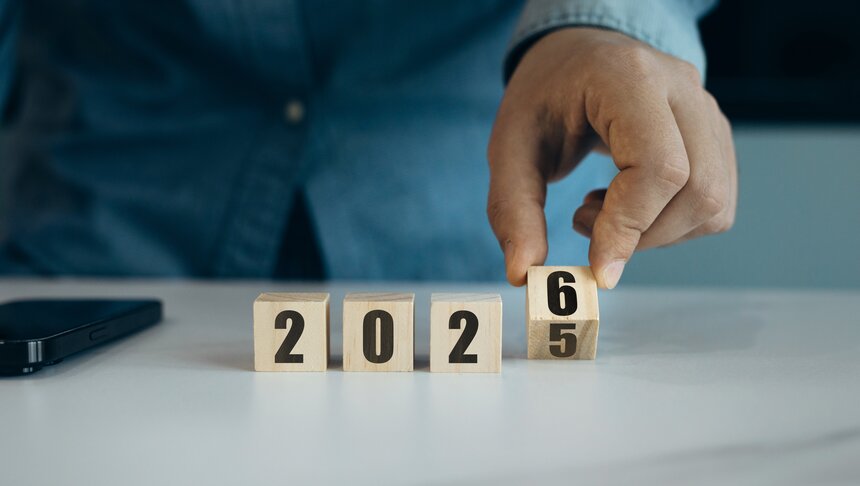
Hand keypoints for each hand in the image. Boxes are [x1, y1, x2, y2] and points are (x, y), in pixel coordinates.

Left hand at [487, 27, 736, 287]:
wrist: (577, 58)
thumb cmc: (544, 97)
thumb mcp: (509, 147)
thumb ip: (512, 209)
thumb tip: (523, 273)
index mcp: (629, 78)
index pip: (658, 165)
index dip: (631, 225)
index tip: (598, 267)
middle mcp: (682, 88)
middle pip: (697, 189)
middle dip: (641, 234)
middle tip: (584, 221)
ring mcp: (707, 109)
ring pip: (712, 202)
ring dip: (656, 232)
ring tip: (602, 207)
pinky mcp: (716, 135)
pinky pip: (715, 202)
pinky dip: (671, 224)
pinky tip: (628, 201)